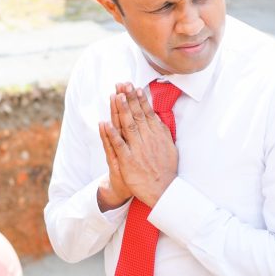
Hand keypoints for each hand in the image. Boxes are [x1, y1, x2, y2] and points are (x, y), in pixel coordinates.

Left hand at [103, 84, 177, 206]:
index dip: (140, 99)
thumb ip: (162, 131)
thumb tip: (156, 116)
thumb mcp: (169, 146)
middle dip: (129, 99)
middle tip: (122, 84)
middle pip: (137, 115)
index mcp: (157, 135)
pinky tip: (105, 123)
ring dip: (121, 110)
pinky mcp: (128, 161)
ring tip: (115, 96)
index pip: (147, 113)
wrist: (163, 191)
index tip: (134, 87)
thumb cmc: (165, 168)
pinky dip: (112, 134)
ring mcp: (137, 150)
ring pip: (128, 126)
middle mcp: (148, 140)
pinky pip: (118, 145)